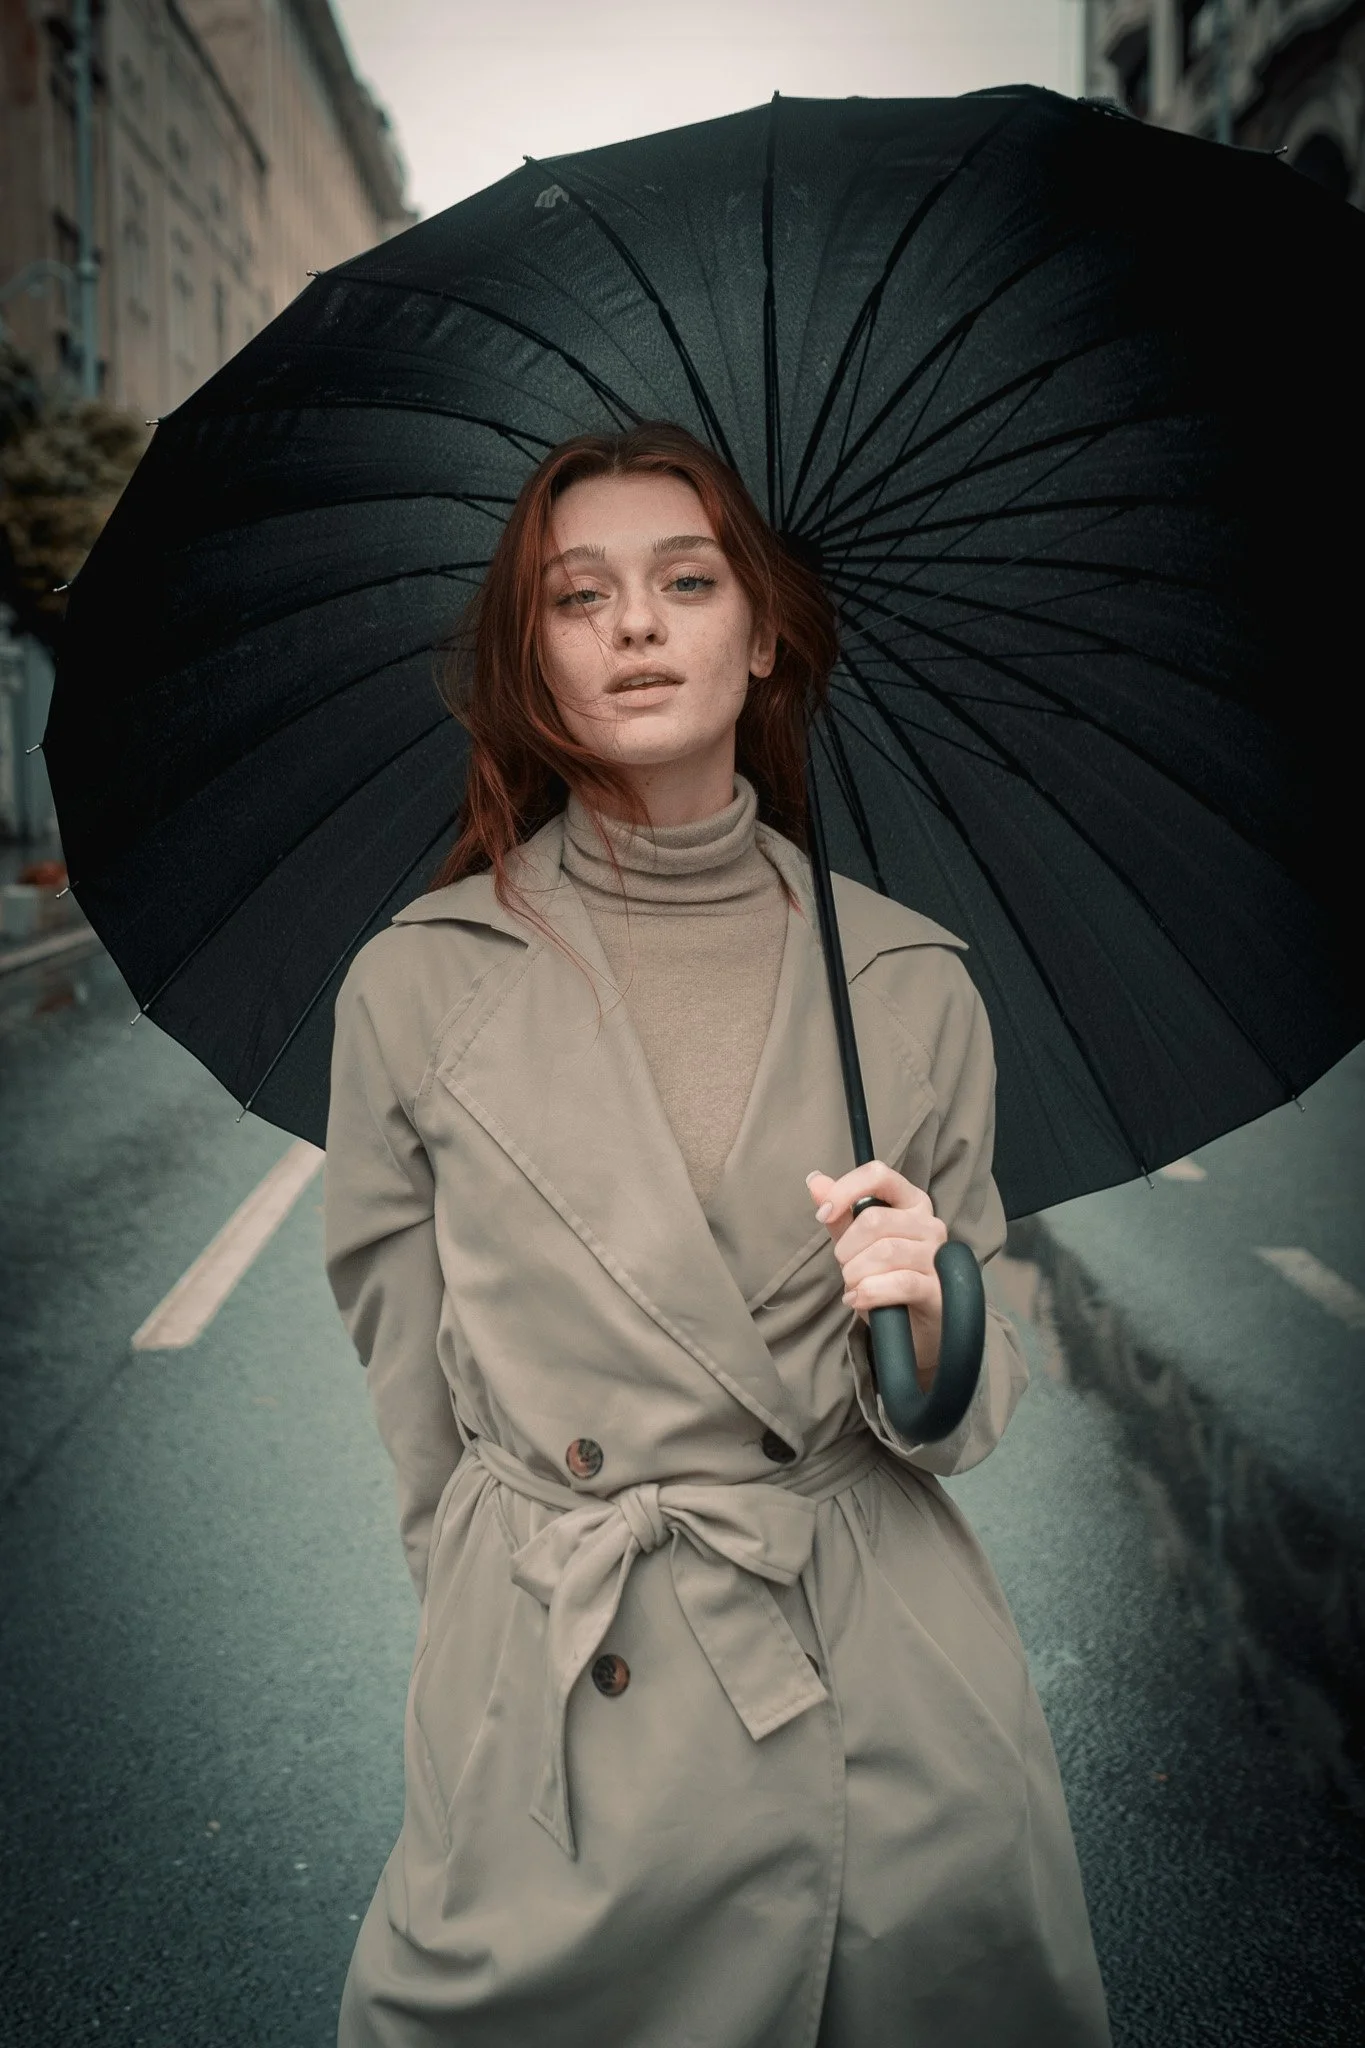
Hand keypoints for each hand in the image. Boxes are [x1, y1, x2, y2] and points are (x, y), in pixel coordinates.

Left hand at [806, 1161, 945, 1390]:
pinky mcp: (938, 1289)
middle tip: (845, 1266)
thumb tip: (815, 1180)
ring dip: (856, 1273)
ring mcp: (937, 1256)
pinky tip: (857, 1300)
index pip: (878, 1174)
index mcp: (911, 1202)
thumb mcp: (858, 1246)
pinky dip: (869, 1292)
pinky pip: (899, 1283)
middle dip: (847, 1247)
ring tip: (854, 1286)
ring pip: (885, 1252)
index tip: (823, 1214)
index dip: (845, 1190)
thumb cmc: (887, 1279)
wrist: (914, 1327)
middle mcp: (929, 1223)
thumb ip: (840, 1215)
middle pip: (875, 1219)